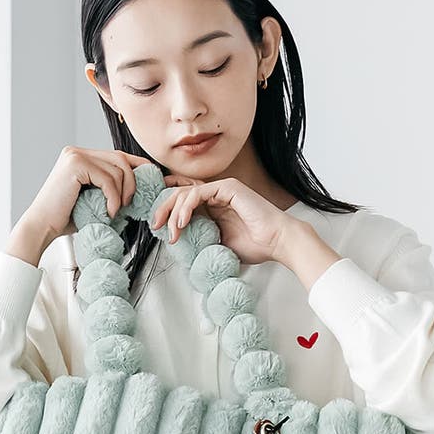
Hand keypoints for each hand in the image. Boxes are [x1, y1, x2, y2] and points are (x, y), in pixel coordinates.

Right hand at [21, 145, 153, 241]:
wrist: (43, 226)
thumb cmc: (68, 217)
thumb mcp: (95, 198)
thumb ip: (112, 187)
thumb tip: (142, 185)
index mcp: (81, 157)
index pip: (118, 155)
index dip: (138, 166)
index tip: (153, 181)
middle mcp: (77, 152)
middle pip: (121, 158)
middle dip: (133, 182)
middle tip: (129, 204)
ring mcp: (75, 155)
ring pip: (117, 169)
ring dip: (122, 193)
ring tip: (114, 210)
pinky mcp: (75, 165)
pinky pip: (108, 179)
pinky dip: (114, 197)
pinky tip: (108, 211)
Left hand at [152, 175, 293, 264]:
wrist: (277, 242)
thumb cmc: (256, 246)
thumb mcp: (218, 244)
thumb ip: (200, 237)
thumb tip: (179, 242)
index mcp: (213, 207)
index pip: (183, 201)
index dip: (167, 210)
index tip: (157, 226)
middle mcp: (216, 195)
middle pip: (179, 193)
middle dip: (164, 209)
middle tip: (156, 226)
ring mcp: (222, 189)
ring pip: (185, 192)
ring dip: (174, 212)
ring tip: (173, 231)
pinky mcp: (227, 187)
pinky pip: (198, 192)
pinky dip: (186, 206)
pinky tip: (182, 222)